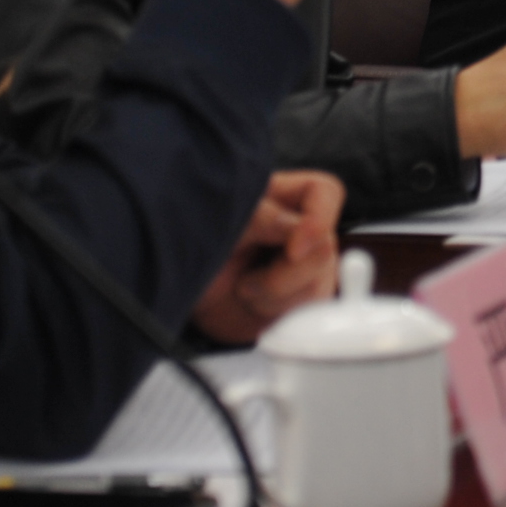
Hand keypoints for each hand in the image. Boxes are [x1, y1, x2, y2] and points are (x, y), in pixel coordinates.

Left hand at [191, 169, 344, 342]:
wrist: (180, 290)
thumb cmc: (192, 244)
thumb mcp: (220, 224)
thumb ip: (260, 219)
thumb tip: (299, 228)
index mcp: (281, 198)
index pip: (324, 192)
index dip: (318, 219)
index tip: (293, 250)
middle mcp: (298, 230)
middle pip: (325, 249)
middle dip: (284, 274)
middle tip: (247, 279)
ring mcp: (301, 266)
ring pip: (319, 285)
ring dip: (275, 297)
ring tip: (244, 289)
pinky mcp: (297, 299)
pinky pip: (308, 311)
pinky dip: (277, 314)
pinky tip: (253, 305)